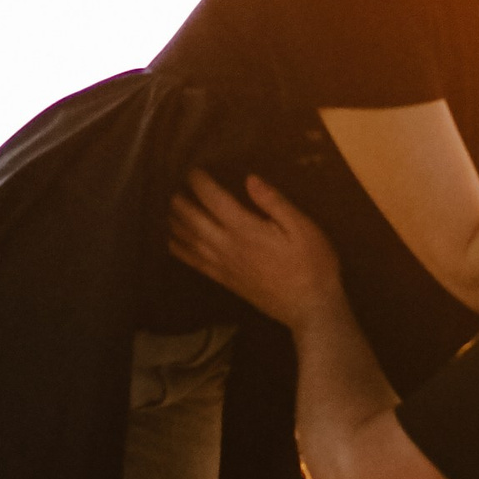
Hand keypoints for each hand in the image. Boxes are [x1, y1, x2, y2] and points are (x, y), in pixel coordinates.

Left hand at [167, 170, 343, 329]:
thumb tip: (250, 179)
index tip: (192, 170)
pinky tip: (171, 242)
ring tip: (166, 207)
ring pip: (188, 240)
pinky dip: (179, 250)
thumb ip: (274, 202)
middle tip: (172, 185)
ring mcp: (223, 265)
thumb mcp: (303, 227)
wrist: (310, 307)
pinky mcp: (225, 280)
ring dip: (174, 222)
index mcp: (246, 230)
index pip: (213, 200)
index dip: (199, 183)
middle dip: (180, 200)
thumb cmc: (312, 264)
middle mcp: (228, 246)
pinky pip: (194, 263)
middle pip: (193, 219)